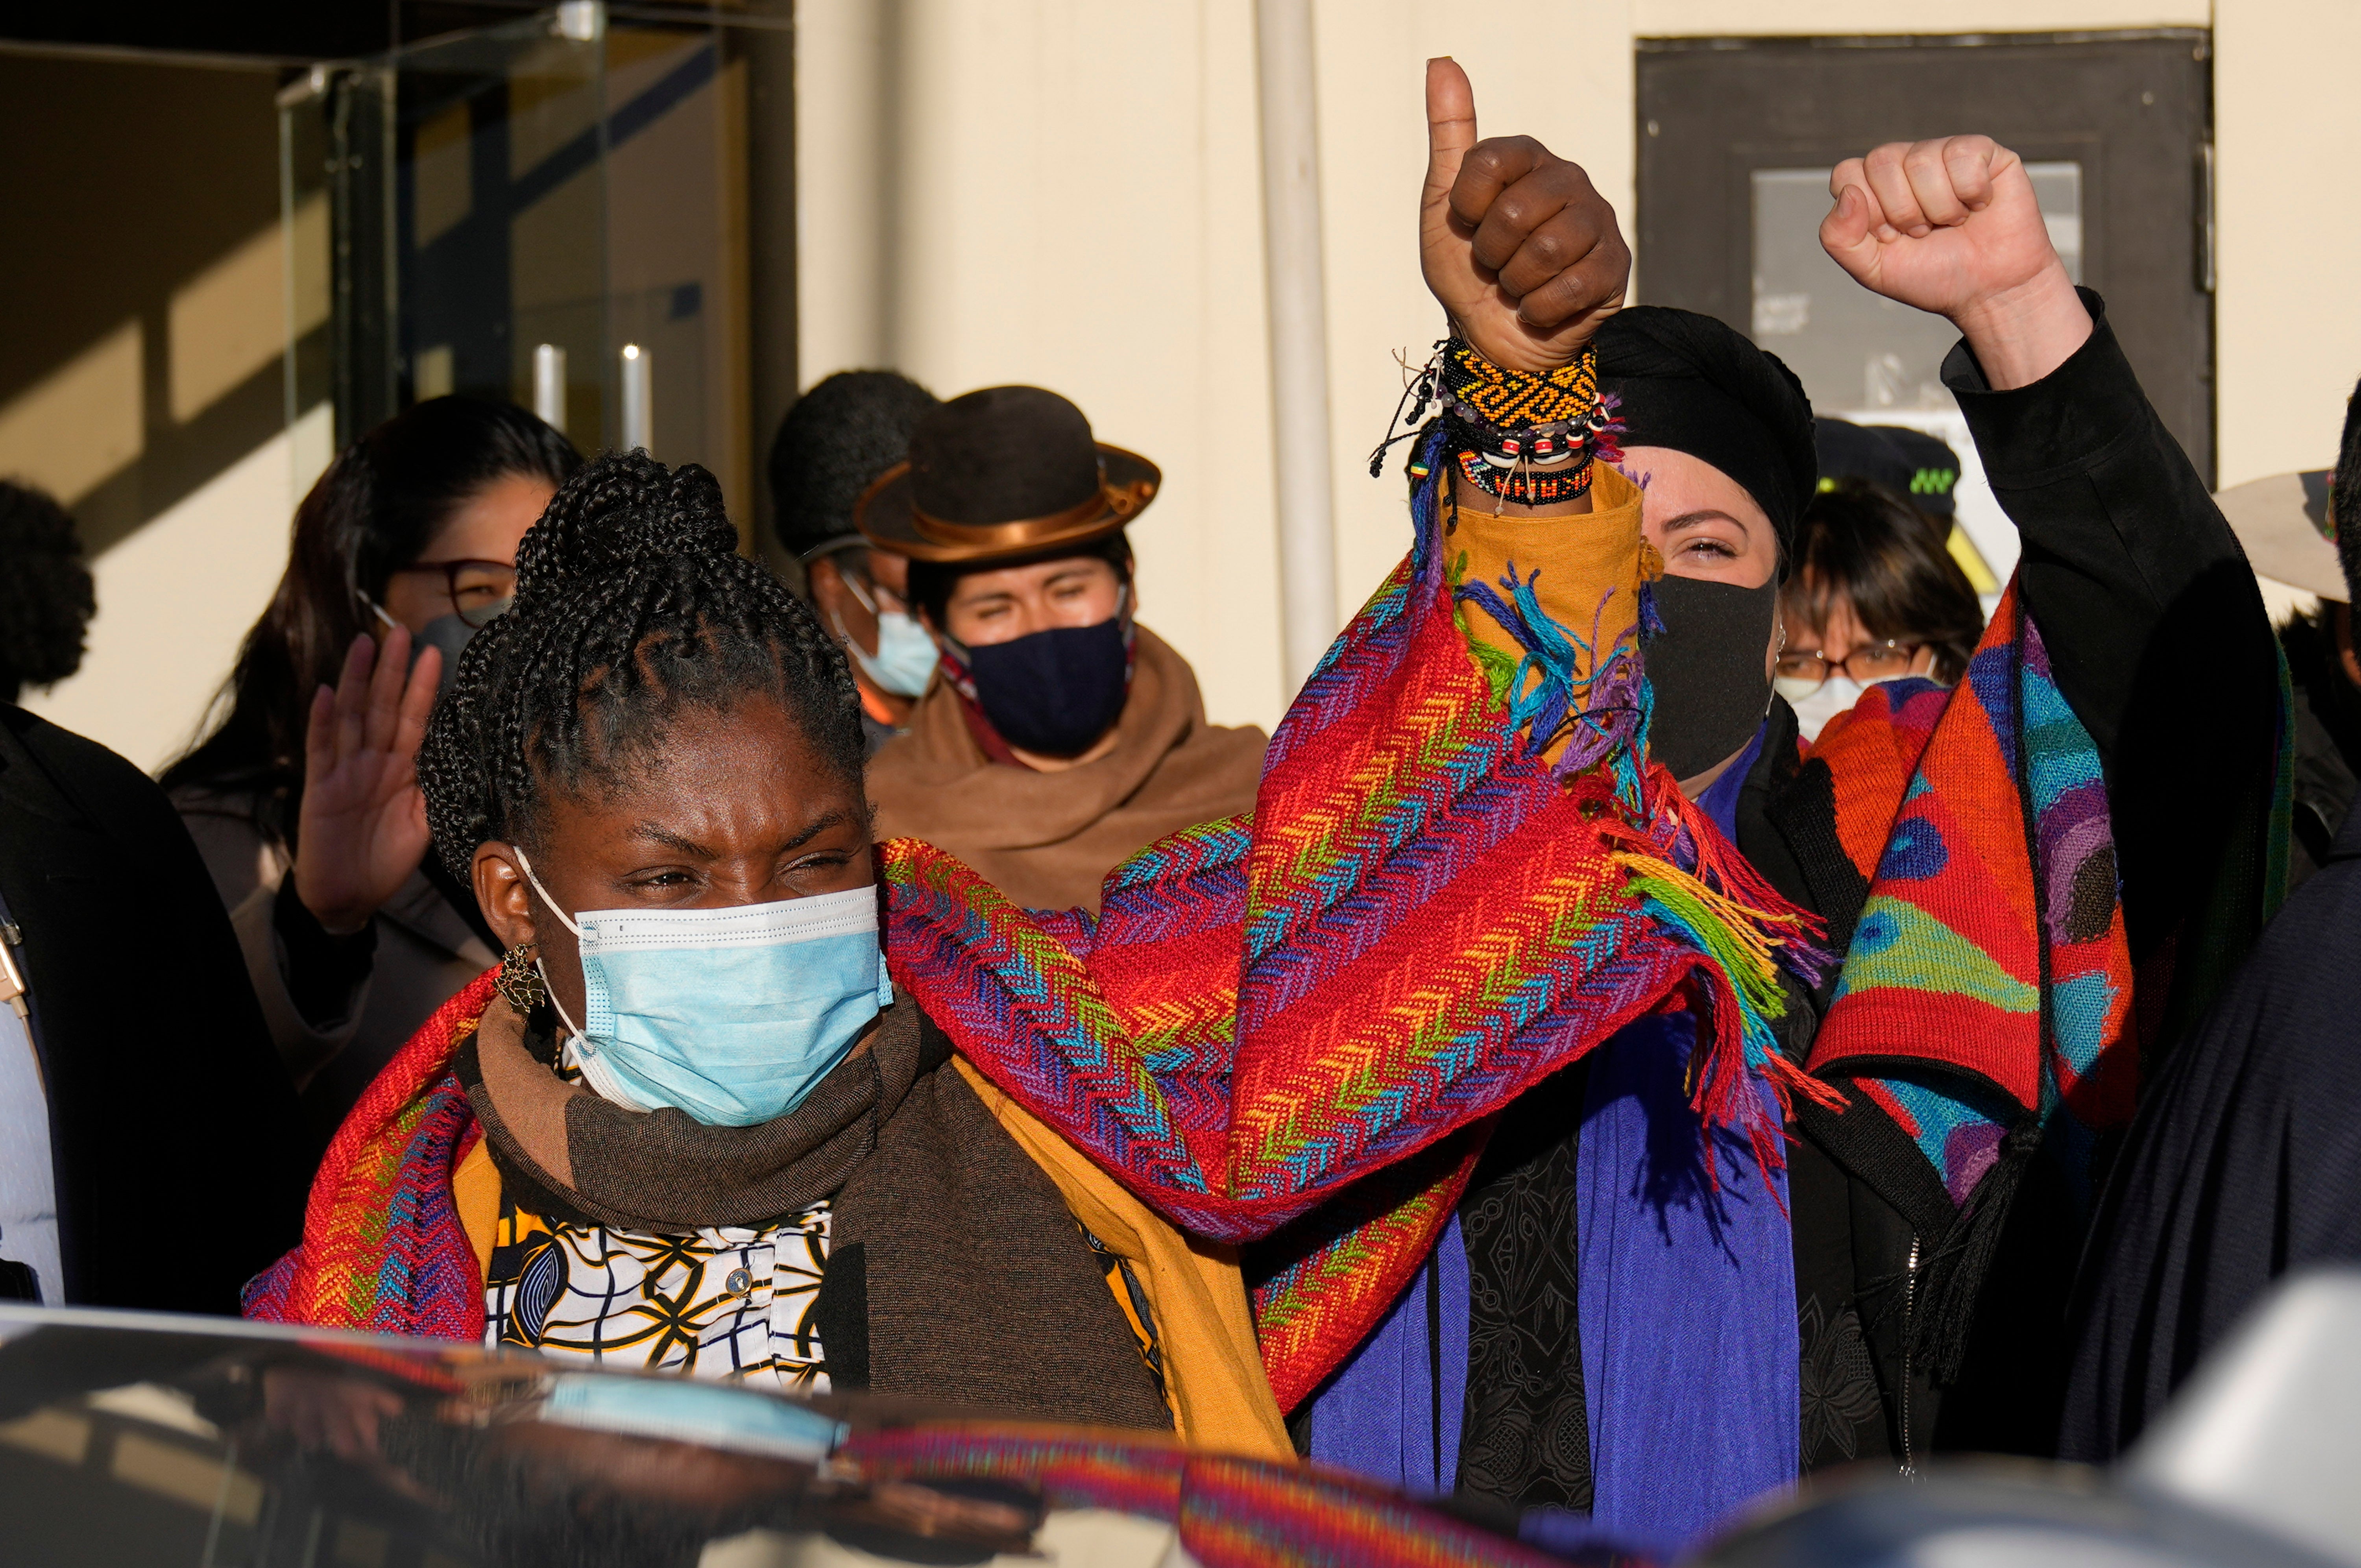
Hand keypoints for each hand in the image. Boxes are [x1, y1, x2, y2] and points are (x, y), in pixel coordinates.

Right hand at [293, 629, 437, 935]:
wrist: (350, 897)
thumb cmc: (387, 860)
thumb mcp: (426, 823)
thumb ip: (439, 789)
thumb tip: (473, 761)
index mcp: (402, 769)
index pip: (414, 719)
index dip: (422, 687)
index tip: (435, 652)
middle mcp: (372, 762)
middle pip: (382, 706)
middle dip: (391, 669)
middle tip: (400, 630)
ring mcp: (344, 771)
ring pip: (352, 716)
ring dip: (357, 680)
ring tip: (365, 643)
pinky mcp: (319, 788)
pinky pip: (321, 749)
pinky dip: (323, 720)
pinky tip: (327, 692)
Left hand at [1419, 57, 1627, 372]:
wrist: (1495, 339)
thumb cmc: (1470, 271)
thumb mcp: (1443, 205)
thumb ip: (1449, 135)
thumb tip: (1441, 61)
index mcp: (1528, 158)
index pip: (1488, 161)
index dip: (1466, 206)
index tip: (1468, 223)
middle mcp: (1569, 179)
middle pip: (1514, 212)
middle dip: (1490, 253)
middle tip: (1495, 264)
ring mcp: (1598, 221)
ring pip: (1543, 250)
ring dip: (1514, 283)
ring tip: (1518, 284)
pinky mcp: (1615, 266)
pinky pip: (1569, 286)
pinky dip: (1539, 308)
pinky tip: (1539, 307)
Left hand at [1820, 135, 2089, 389]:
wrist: (1989, 291)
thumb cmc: (1932, 276)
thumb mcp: (1872, 269)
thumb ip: (1839, 238)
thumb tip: (1847, 194)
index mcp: (1874, 187)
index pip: (1847, 173)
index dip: (1868, 211)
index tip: (1891, 237)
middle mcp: (1905, 163)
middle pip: (1880, 161)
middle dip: (1902, 211)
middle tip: (1924, 232)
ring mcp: (1943, 153)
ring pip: (1921, 160)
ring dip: (1938, 207)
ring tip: (1952, 223)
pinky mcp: (1983, 152)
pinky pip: (1964, 155)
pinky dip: (1972, 193)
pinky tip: (1979, 206)